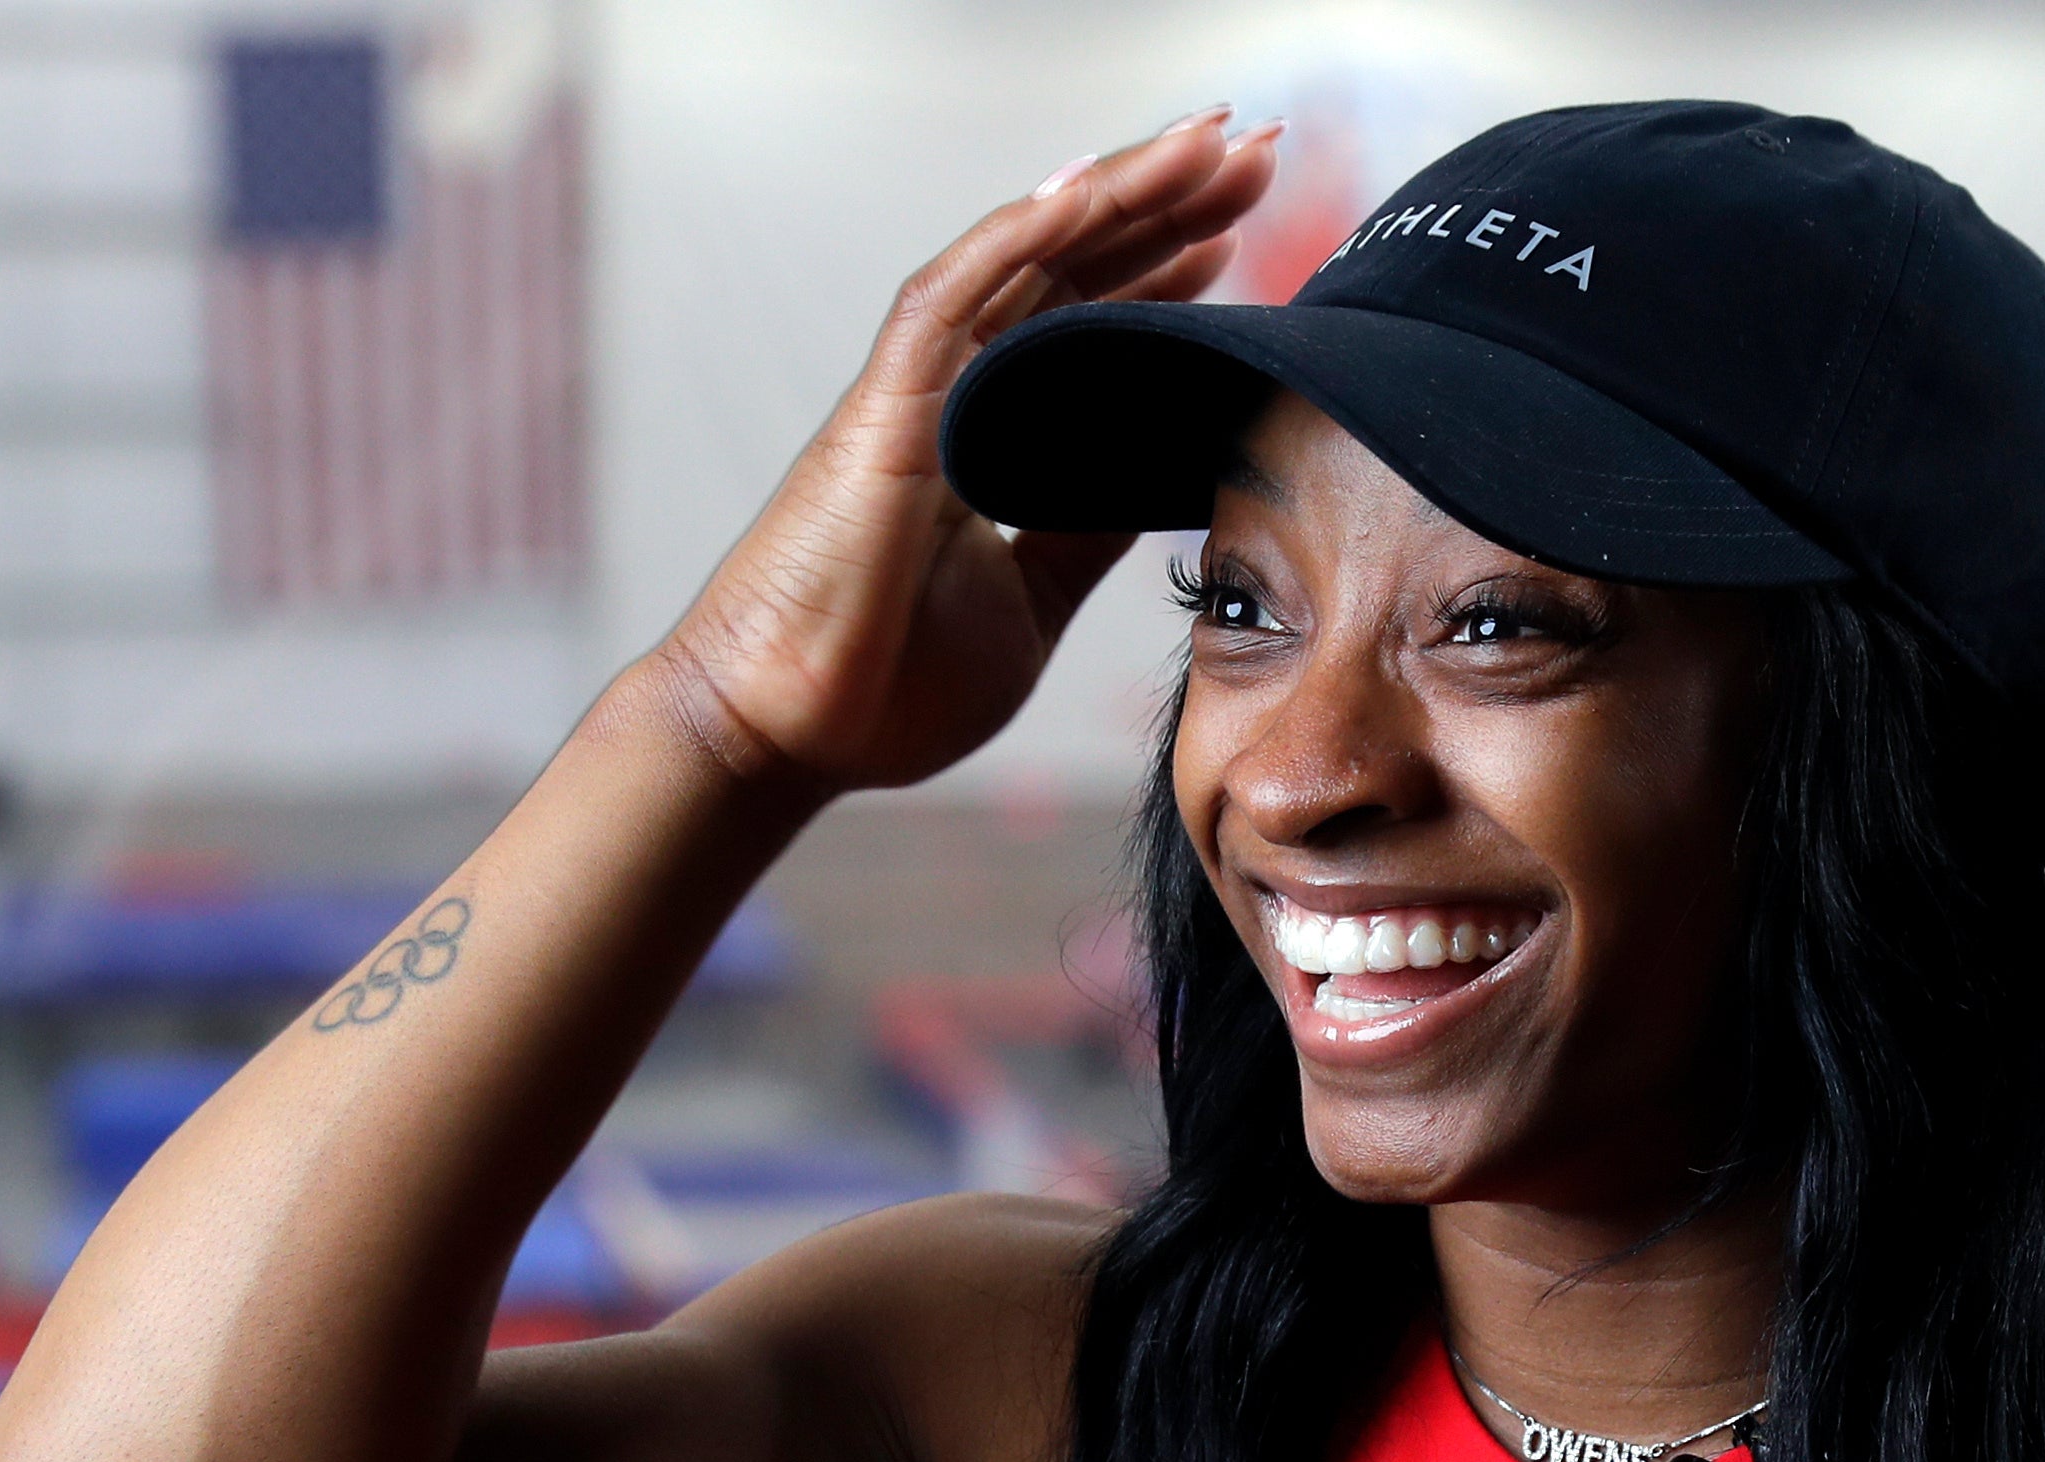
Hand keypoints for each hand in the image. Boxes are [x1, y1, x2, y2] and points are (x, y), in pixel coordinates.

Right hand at [650, 111, 1278, 792]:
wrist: (787, 736)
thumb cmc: (884, 683)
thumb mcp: (1030, 599)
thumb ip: (1085, 529)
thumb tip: (1162, 475)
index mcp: (986, 434)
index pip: (1085, 324)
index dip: (1162, 269)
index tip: (1242, 228)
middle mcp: (951, 392)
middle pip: (1071, 267)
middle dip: (1167, 204)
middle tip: (1257, 148)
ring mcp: (916, 392)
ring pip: (1028, 258)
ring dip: (1120, 195)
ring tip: (1209, 142)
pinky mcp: (882, 411)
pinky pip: (954, 298)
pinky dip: (1020, 236)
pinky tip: (1089, 187)